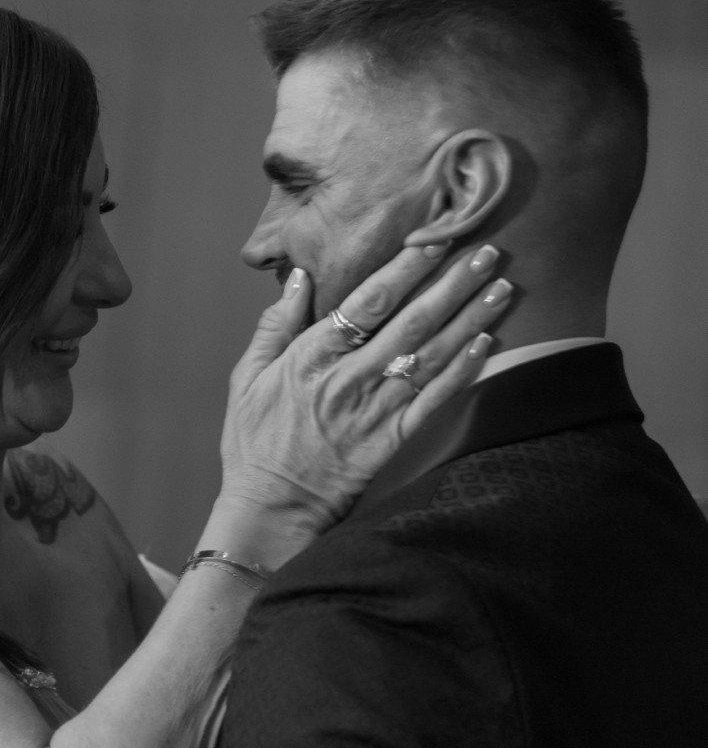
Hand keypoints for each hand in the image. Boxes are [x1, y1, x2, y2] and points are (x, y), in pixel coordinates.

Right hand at [218, 241, 509, 547]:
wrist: (270, 508)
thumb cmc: (254, 441)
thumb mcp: (246, 377)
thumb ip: (275, 325)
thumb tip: (302, 277)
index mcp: (309, 359)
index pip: (365, 303)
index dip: (403, 269)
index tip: (432, 239)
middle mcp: (347, 380)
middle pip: (409, 323)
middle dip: (451, 284)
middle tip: (486, 251)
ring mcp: (373, 411)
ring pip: (430, 356)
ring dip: (469, 319)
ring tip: (501, 286)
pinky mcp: (392, 440)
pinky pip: (435, 400)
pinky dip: (463, 370)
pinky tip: (488, 342)